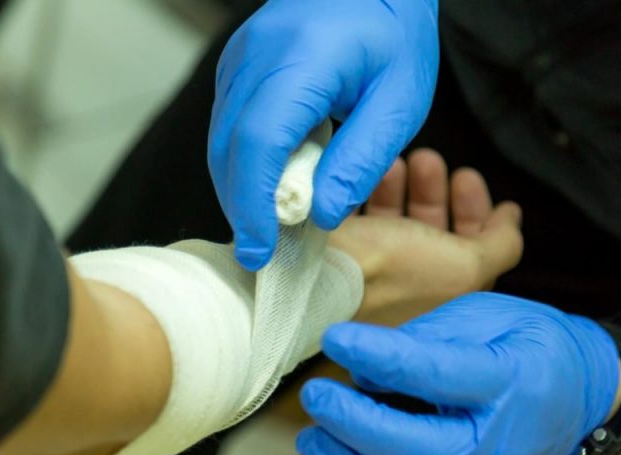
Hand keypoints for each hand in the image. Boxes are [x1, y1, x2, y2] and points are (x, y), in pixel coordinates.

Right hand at [209, 0, 438, 269]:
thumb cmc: (394, 35)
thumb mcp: (399, 100)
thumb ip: (360, 160)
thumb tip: (319, 214)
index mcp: (302, 60)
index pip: (259, 143)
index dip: (253, 204)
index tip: (262, 251)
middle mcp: (256, 56)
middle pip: (228, 146)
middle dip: (241, 207)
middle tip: (263, 253)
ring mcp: (239, 58)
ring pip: (220, 139)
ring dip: (239, 188)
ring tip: (268, 227)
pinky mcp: (236, 66)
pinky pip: (227, 124)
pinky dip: (242, 163)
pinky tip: (268, 187)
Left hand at [296, 292, 620, 454]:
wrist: (578, 396)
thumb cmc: (522, 345)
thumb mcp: (484, 316)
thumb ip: (423, 338)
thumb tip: (359, 366)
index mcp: (508, 381)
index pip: (438, 374)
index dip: (381, 357)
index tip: (336, 339)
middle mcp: (501, 442)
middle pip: (426, 454)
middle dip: (359, 427)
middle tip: (316, 396)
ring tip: (312, 439)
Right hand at [330, 150, 522, 326]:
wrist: (312, 272)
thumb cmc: (392, 272)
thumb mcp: (466, 266)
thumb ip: (500, 247)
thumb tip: (512, 223)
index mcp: (434, 303)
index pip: (466, 256)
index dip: (475, 215)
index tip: (468, 178)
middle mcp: (403, 290)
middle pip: (430, 234)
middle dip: (437, 192)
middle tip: (431, 161)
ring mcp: (368, 270)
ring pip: (395, 221)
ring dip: (405, 185)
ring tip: (400, 159)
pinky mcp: (336, 252)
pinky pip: (361, 214)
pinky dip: (370, 188)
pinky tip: (368, 170)